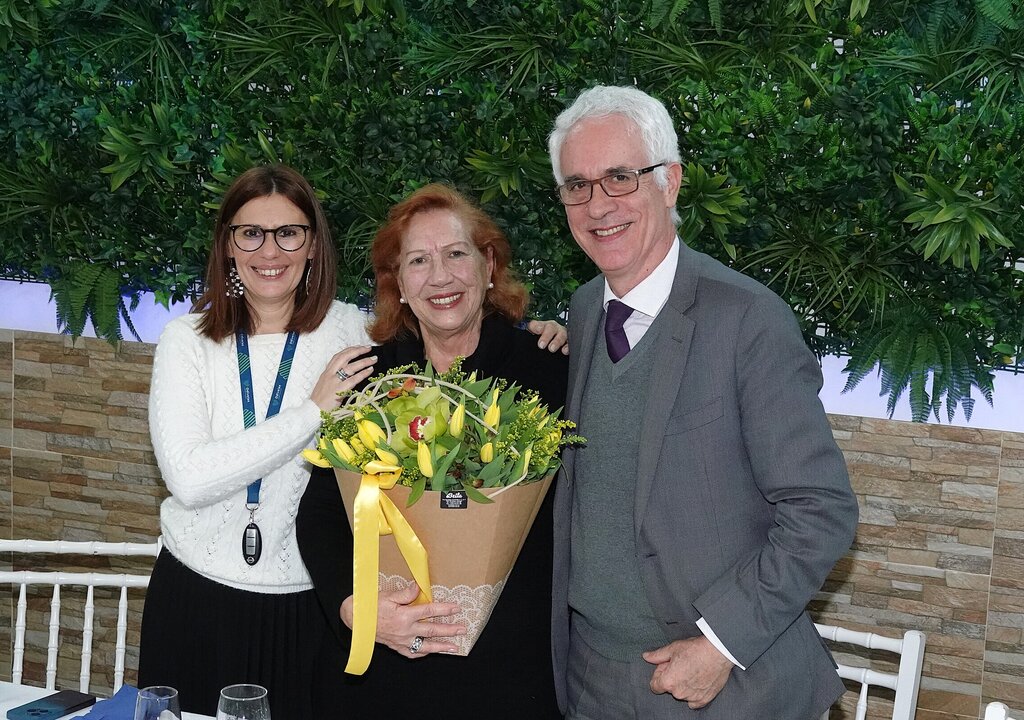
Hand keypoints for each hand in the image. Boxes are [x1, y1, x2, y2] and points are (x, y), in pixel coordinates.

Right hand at [311, 345, 375, 409]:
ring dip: (364, 361)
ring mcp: (334, 381)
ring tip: (373, 359)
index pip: (338, 356)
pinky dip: (363, 373)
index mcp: (326, 372)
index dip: (349, 350)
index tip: (359, 347)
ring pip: (350, 367)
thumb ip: (334, 378)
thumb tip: (347, 374)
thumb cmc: (320, 401)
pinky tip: (370, 370)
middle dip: (358, 351)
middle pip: (344, 357)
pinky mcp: (339, 390)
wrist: (313, 411)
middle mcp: (330, 374)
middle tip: (368, 348)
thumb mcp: (325, 385)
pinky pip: (353, 379)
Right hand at [340, 582, 466, 657]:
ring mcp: (402, 641)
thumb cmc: (371, 605)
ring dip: (441, 646)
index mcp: (404, 616)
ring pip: (426, 645)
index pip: (429, 611)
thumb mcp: (388, 595)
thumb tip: (419, 587)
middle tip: (463, 629)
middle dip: (449, 630)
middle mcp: (405, 630)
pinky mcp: (396, 647)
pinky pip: (413, 653)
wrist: (355, 619)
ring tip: (454, 647)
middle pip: (432, 630)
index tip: (456, 608)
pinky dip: (423, 653)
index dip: (444, 609)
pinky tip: (431, 651)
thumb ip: (405, 593)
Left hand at [526, 319, 568, 354]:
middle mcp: (554, 328)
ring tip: (551, 348)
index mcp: (544, 326)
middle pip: (551, 328)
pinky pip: (570, 344)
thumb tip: (524, 330)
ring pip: (561, 335)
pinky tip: (564, 351)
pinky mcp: (569, 343)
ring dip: (556, 342)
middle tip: (541, 345)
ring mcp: (563, 335)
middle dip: (546, 336)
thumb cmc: (544, 338)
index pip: (540, 324)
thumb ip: (532, 331)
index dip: (538, 326)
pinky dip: (567, 347)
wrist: (556, 345)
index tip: (537, 330)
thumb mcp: (536, 334)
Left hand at [642, 636, 733, 708]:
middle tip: (682, 665)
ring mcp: (692, 698)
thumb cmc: (696, 649)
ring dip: (684, 685)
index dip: (659, 674)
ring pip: (682, 694)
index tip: (667, 667)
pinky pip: (694, 702)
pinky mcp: (704, 699)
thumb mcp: (672, 649)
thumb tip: (646, 657)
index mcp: (668, 682)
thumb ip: (657, 656)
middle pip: (669, 689)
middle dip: (672, 678)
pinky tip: (698, 681)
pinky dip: (694, 693)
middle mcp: (679, 693)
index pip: (655, 686)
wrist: (718, 652)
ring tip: (692, 670)